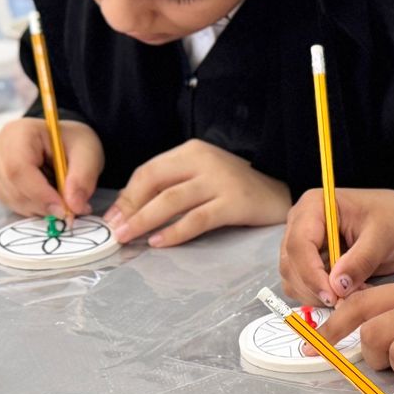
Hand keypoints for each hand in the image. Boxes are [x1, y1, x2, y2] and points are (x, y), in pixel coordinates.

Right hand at [0, 118, 103, 217]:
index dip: (40, 193)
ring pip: (9, 197)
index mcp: (20, 132)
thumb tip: (74, 207)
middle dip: (41, 204)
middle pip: (11, 184)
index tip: (64, 210)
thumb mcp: (88, 155)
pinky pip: (9, 201)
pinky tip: (48, 201)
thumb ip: (82, 179)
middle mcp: (0, 146)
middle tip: (67, 212)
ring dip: (38, 209)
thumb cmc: (75, 143)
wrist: (66, 141)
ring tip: (62, 203)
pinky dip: (32, 208)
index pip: (19, 167)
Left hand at [103, 139, 289, 247]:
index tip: (112, 218)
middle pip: (155, 182)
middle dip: (130, 208)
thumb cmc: (237, 189)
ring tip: (128, 237)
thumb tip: (131, 210)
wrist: (280, 195)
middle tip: (114, 231)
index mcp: (192, 151)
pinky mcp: (234, 203)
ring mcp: (221, 181)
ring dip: (144, 220)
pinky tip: (159, 242)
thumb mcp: (202, 177)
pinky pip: (197, 219)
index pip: (149, 171)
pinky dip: (175, 231)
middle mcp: (205, 160)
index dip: (126, 196)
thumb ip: (173, 186)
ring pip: (171, 200)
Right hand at [278, 188, 393, 306]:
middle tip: (345, 302)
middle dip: (315, 288)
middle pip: (291, 264)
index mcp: (314, 206)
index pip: (299, 244)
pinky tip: (348, 294)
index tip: (331, 295)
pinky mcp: (309, 263)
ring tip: (353, 294)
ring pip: (293, 280)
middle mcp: (301, 224)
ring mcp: (302, 245)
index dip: (311, 273)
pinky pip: (304, 287)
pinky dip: (322, 297)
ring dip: (318, 295)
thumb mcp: (383, 236)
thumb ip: (361, 260)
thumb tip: (337, 286)